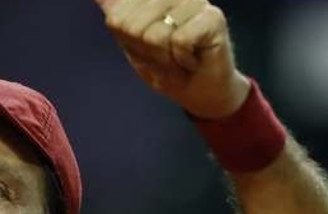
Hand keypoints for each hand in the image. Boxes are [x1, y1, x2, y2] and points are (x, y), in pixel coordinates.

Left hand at [95, 0, 249, 118]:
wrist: (198, 91)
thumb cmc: (166, 64)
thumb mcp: (130, 39)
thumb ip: (115, 10)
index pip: (117, 19)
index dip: (127, 42)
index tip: (145, 47)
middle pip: (132, 26)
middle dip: (146, 51)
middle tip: (165, 55)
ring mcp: (194, 1)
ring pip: (155, 35)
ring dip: (164, 59)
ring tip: (178, 58)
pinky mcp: (212, 17)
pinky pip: (179, 42)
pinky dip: (181, 61)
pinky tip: (192, 59)